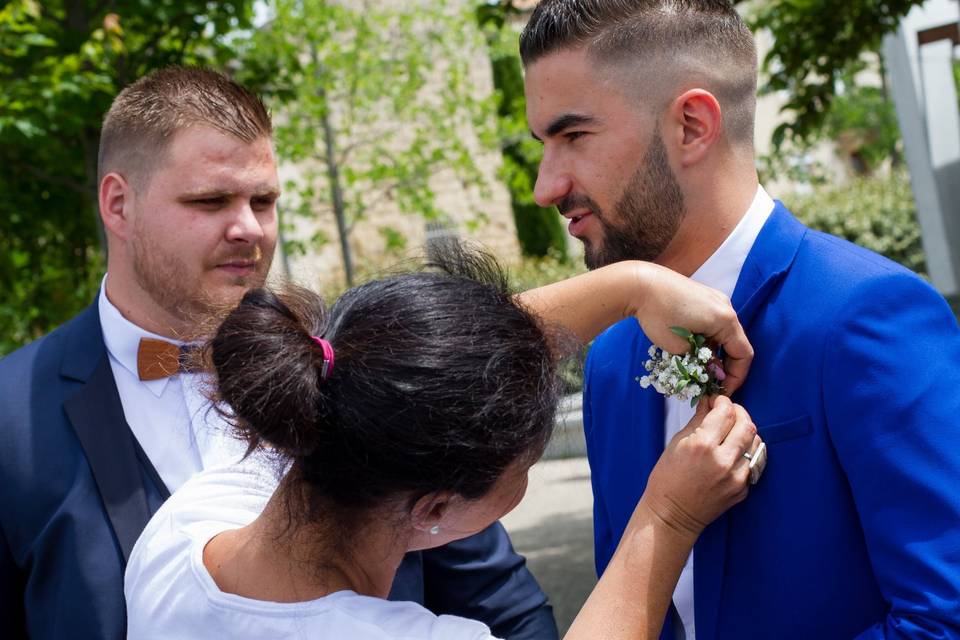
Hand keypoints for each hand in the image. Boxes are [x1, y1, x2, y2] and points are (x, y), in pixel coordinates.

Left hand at [633, 263, 752, 393]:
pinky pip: (714, 323)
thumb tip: (714, 374)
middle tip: (708, 384)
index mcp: (726, 320)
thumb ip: (702, 363)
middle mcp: (726, 307)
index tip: (721, 391)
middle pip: (735, 344)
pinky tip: (692, 349)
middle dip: (723, 366)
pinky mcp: (704, 297)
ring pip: (723, 334)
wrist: (640, 284)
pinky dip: (708, 339)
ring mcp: (716, 300)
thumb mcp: (680, 348)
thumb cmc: (658, 316)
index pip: (743, 354)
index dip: (735, 377)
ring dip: (714, 353)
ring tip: (697, 369)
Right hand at [637, 396, 758, 537]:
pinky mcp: (743, 489)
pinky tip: (732, 453)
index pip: (726, 412)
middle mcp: (723, 460)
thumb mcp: (677, 443)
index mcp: (702, 445)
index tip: (717, 402)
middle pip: (747, 424)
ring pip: (756, 443)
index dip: (723, 402)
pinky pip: (752, 463)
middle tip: (728, 413)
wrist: (672, 514)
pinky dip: (745, 453)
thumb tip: (708, 402)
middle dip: (738, 413)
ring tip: (732, 433)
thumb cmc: (667, 478)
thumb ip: (697, 420)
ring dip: (745, 432)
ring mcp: (736, 477)